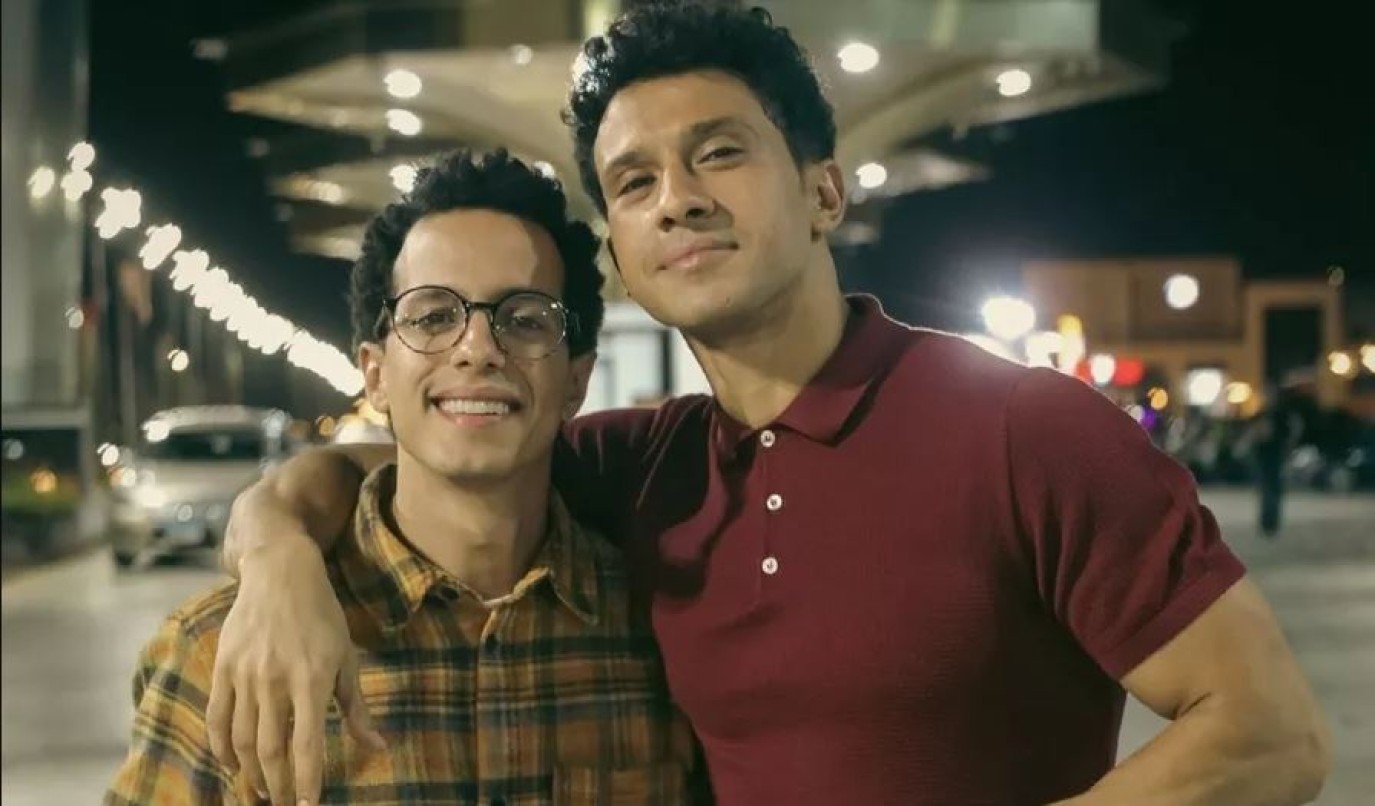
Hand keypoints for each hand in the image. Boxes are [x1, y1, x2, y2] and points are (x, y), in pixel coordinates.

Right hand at [207, 540, 384, 804]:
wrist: (281, 572)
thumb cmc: (322, 616)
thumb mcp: (347, 657)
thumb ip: (356, 707)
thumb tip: (378, 748)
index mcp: (312, 678)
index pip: (307, 743)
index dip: (308, 780)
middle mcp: (276, 679)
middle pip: (271, 749)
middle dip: (278, 785)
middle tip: (284, 805)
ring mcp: (246, 674)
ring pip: (242, 739)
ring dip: (250, 773)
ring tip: (260, 792)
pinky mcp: (224, 666)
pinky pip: (217, 716)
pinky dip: (221, 747)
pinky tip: (231, 764)